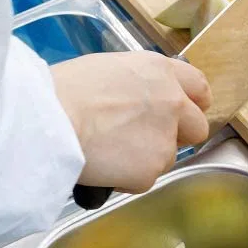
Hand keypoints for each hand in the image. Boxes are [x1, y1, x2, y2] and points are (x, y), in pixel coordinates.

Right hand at [51, 52, 210, 192]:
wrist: (47, 120)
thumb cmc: (62, 90)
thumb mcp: (108, 68)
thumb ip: (138, 84)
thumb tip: (138, 99)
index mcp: (161, 72)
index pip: (199, 87)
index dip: (193, 103)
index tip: (184, 113)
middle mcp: (173, 103)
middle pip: (197, 127)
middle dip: (178, 136)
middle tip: (146, 140)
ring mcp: (165, 138)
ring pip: (168, 157)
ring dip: (147, 158)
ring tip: (110, 151)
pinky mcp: (151, 170)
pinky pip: (144, 179)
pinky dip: (126, 178)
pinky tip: (102, 165)